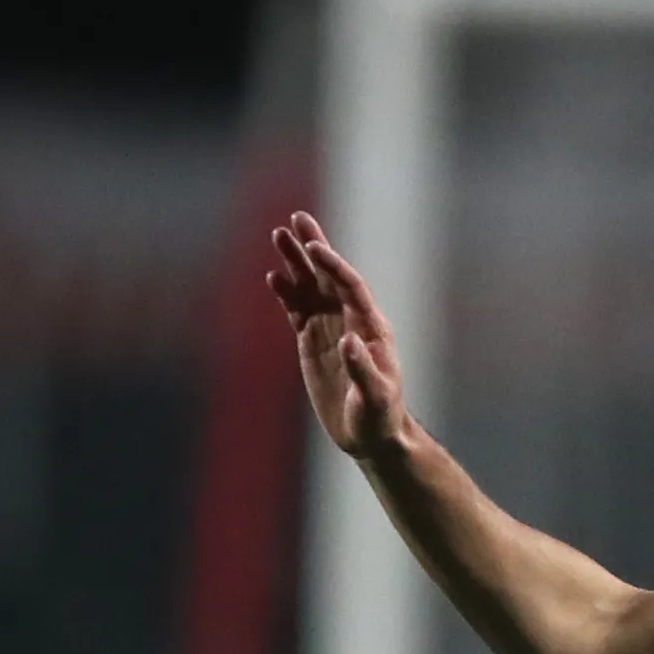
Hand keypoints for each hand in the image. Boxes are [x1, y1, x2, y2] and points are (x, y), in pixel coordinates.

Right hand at [267, 212, 408, 456]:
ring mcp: (331, 328)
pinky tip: (274, 276)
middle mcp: (352, 321)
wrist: (371, 435)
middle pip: (330, 276)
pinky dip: (286, 292)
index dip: (333, 267)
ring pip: (311, 287)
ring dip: (296, 262)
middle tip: (297, 218)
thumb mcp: (375, 397)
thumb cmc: (380, 417)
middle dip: (314, 248)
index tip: (315, 248)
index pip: (351, 287)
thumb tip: (349, 340)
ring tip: (278, 234)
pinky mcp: (313, 340)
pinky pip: (298, 309)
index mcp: (372, 328)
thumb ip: (363, 369)